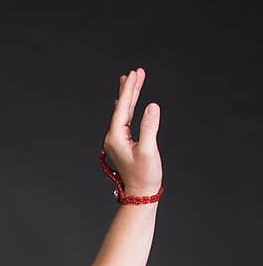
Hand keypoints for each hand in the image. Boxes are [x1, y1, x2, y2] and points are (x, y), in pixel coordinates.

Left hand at [102, 67, 161, 196]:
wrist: (140, 193)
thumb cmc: (144, 175)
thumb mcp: (148, 150)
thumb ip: (149, 127)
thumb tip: (152, 106)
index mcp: (116, 138)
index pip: (122, 108)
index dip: (129, 90)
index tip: (135, 74)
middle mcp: (113, 138)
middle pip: (121, 107)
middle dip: (129, 89)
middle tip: (136, 72)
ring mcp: (118, 140)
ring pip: (123, 112)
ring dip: (129, 96)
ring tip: (132, 80)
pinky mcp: (123, 144)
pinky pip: (125, 120)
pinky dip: (129, 107)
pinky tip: (129, 102)